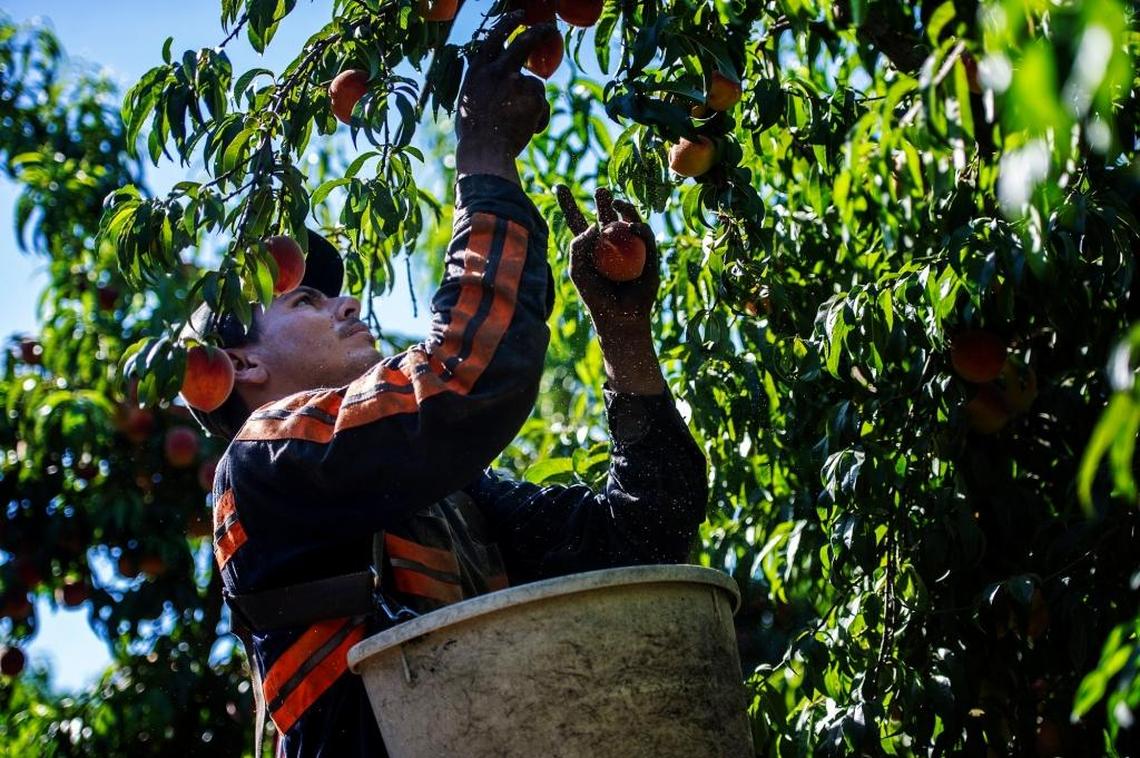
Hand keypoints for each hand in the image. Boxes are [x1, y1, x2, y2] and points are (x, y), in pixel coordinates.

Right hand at [455, 13, 552, 178]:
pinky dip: (538, 119)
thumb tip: (499, 76)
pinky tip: (526, 131)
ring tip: (517, 125)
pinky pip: (542, 106)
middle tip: (550, 28)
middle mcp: (498, 70)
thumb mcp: (469, 101)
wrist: (485, 153)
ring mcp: (518, 82)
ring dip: (531, 103)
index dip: (508, 24)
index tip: (519, 16)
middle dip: (539, 32)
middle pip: (524, 43)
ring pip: (535, 86)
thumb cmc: (473, 134)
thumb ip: (483, 84)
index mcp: (478, 70)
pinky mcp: (535, 97)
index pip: (494, 37)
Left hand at [555, 185, 659, 333]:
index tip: (559, 186)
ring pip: (626, 219)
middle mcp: (609, 244)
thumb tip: (595, 226)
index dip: (568, 204)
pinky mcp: (647, 253)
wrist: (619, 315)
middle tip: (600, 191)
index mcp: (589, 247)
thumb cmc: (594, 296)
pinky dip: (638, 226)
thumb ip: (578, 246)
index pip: (576, 220)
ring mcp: (630, 247)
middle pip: (605, 214)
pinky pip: (644, 235)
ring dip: (623, 206)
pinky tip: (630, 224)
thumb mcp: (578, 270)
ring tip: (614, 200)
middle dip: (603, 200)